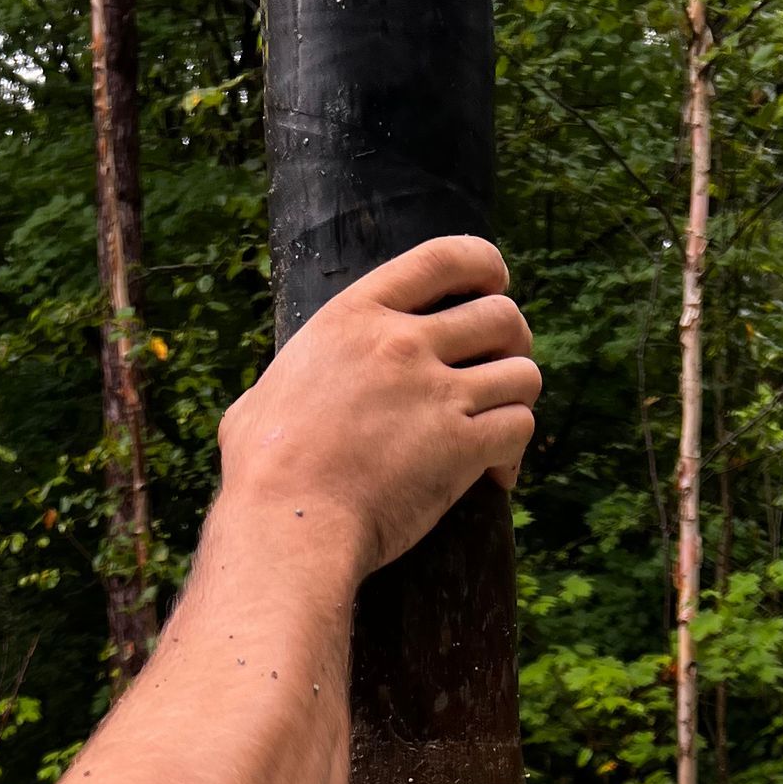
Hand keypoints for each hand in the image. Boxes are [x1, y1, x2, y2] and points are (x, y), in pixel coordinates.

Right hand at [217, 234, 540, 579]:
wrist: (288, 525)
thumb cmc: (261, 475)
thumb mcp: (259, 402)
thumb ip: (289, 388)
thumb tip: (267, 402)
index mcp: (354, 318)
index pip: (442, 258)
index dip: (485, 265)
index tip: (495, 285)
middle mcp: (400, 344)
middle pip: (500, 314)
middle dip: (512, 344)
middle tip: (499, 376)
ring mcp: (434, 393)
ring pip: (523, 373)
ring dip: (517, 399)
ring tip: (499, 429)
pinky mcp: (460, 446)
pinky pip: (519, 428)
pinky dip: (514, 453)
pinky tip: (495, 477)